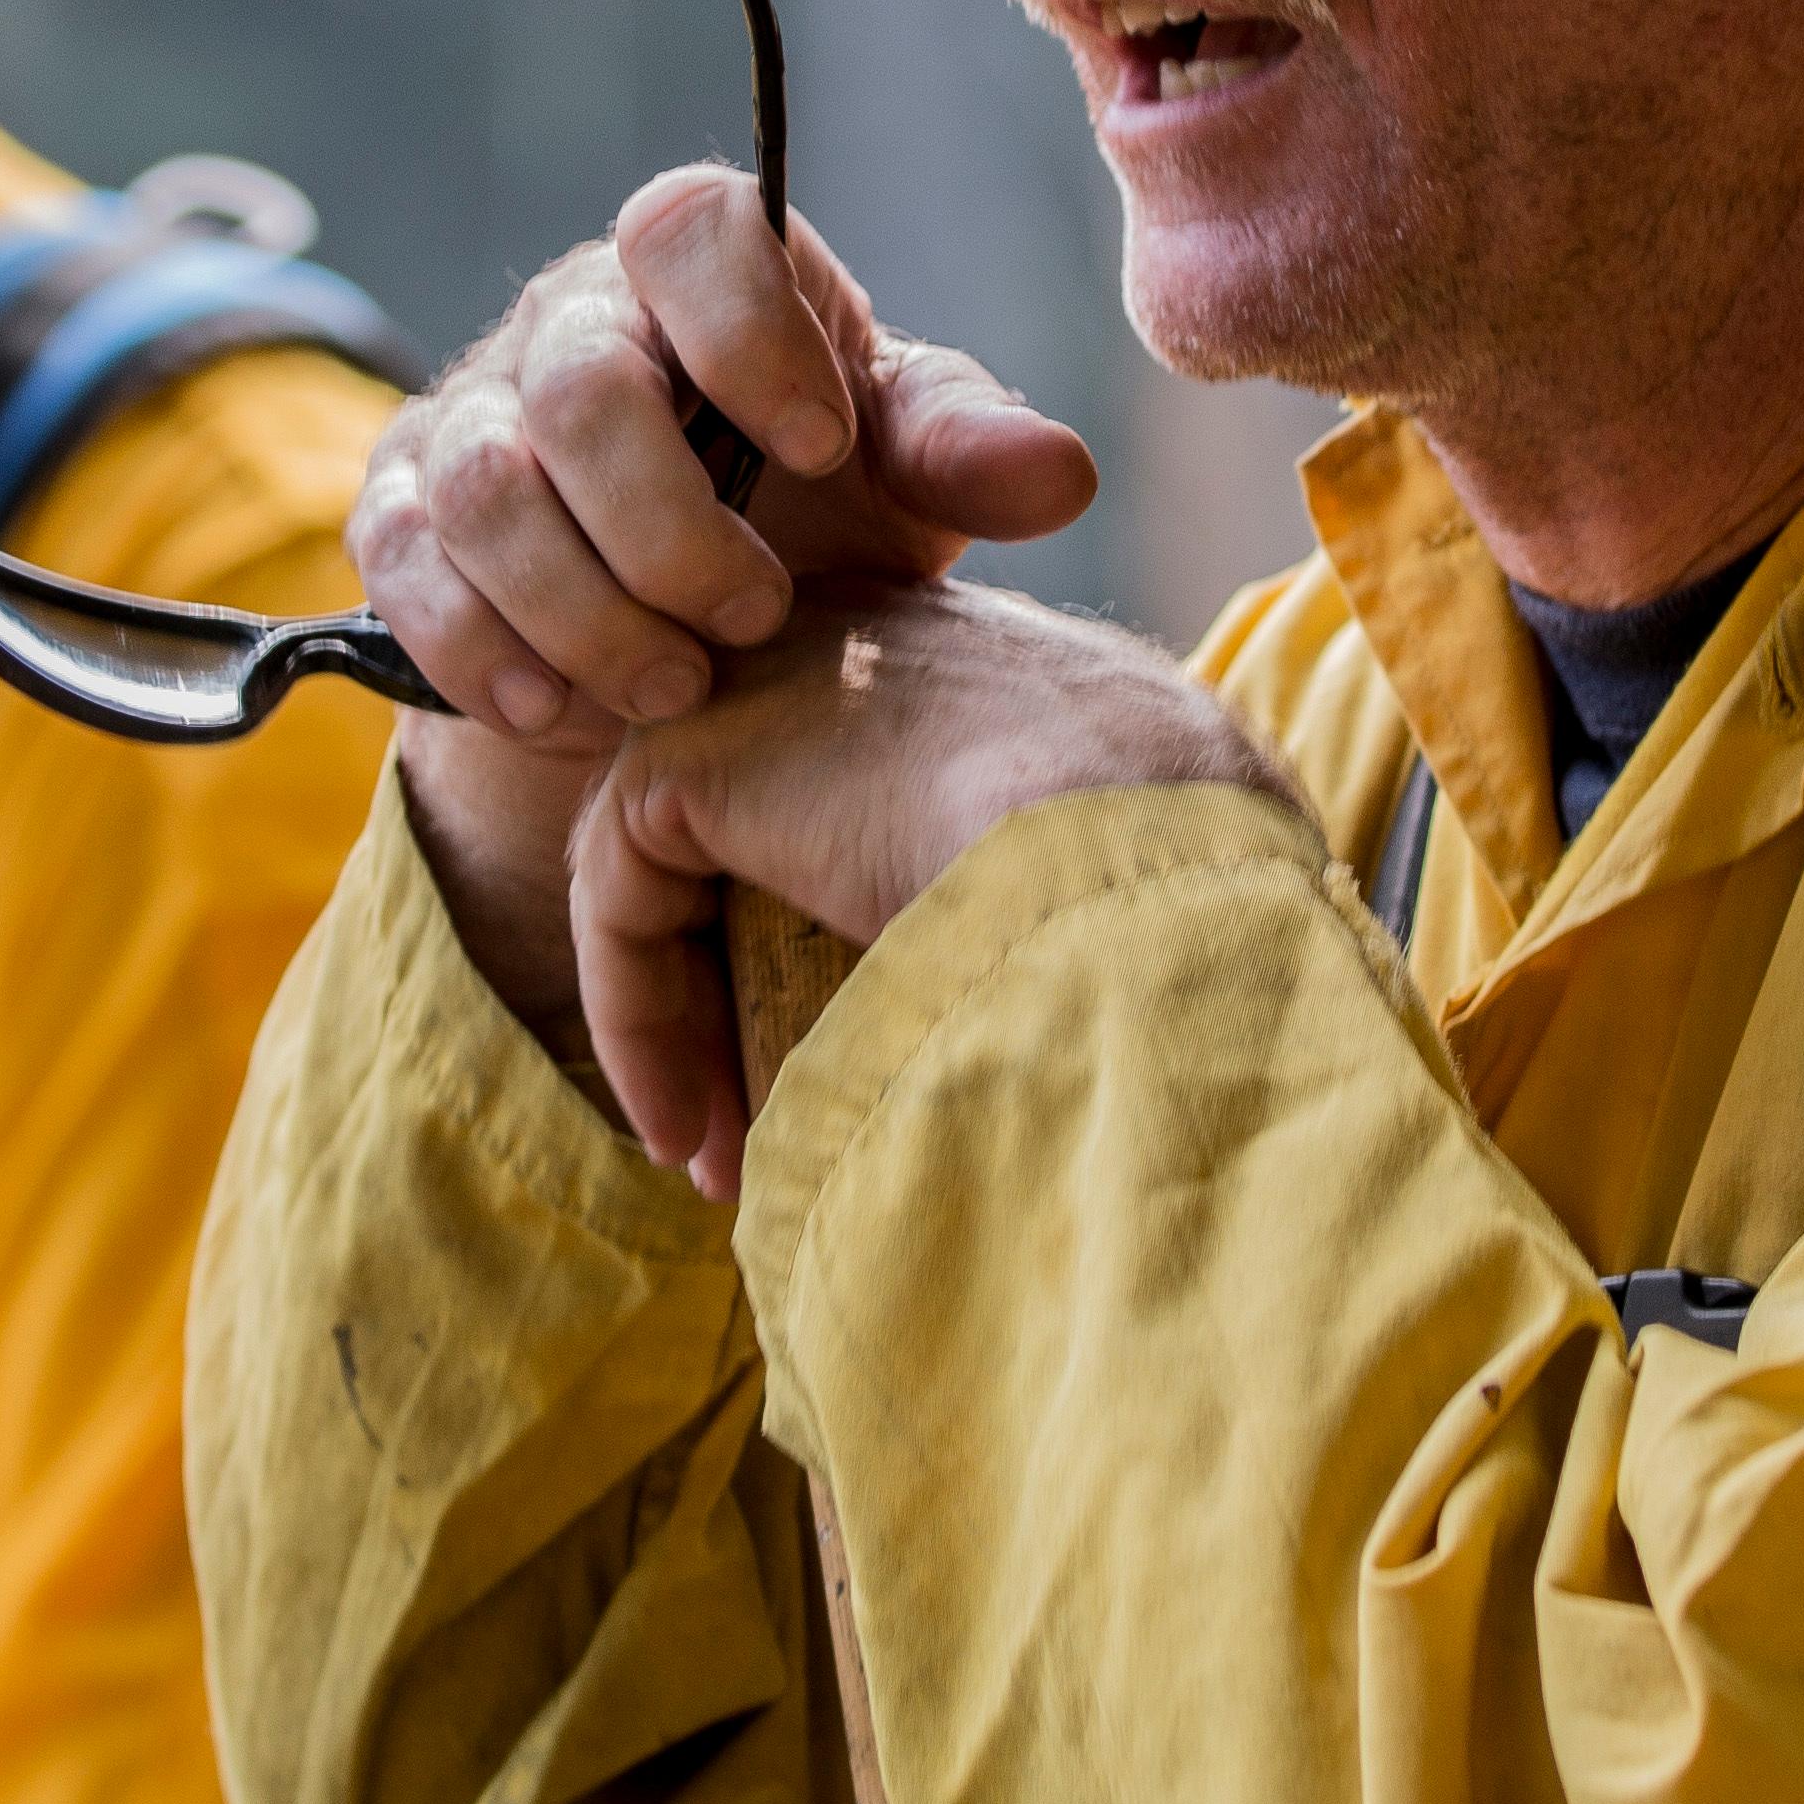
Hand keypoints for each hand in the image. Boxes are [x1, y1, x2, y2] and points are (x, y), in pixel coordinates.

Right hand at [353, 171, 1097, 1025]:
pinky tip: (563, 714)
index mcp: (698, 268)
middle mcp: (569, 319)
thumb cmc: (820, 500)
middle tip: (754, 623)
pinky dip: (483, 652)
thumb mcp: (902, 471)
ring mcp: (470, 410)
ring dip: (581, 608)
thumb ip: (964, 454)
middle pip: (579, 388)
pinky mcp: (399, 509)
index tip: (824, 448)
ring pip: (482, 488)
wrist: (694, 605)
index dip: (749, 332)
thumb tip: (1060, 476)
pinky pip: (405, 570)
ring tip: (673, 692)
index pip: (690, 227)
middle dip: (668, 529)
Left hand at [573, 579, 1295, 1197]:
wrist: (1140, 869)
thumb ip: (1051, 872)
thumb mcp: (1132, 857)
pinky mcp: (689, 745)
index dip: (821, 940)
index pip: (846, 789)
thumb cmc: (1185, 889)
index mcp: (962, 655)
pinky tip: (684, 1131)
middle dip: (730, 988)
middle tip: (748, 1137)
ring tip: (717, 1164)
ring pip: (673, 871)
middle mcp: (853, 639)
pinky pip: (618, 893)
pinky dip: (638, 1020)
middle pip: (747, 831)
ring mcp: (762, 675)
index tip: (851, 1067)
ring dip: (680, 1026)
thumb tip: (1044, 992)